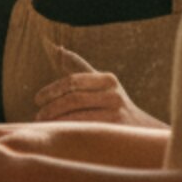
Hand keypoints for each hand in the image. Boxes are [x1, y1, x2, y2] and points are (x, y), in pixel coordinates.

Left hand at [34, 48, 162, 127]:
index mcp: (107, 79)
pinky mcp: (115, 128)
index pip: (73, 80)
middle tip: (38, 114)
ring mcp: (115, 111)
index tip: (37, 99)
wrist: (143, 130)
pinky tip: (57, 132)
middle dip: (51, 107)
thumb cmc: (114, 104)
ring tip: (44, 124)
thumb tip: (57, 49)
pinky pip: (84, 128)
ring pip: (76, 114)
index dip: (51, 89)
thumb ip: (79, 68)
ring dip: (56, 120)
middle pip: (73, 98)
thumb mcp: (101, 83)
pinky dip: (67, 129)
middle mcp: (113, 93)